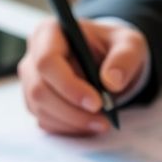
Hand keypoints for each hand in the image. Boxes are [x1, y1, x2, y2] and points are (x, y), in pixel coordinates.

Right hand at [18, 18, 148, 135]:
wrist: (108, 62)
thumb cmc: (113, 48)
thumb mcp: (130, 44)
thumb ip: (125, 58)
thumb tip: (112, 82)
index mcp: (50, 33)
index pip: (47, 61)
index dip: (69, 86)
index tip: (96, 103)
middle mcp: (33, 56)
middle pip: (40, 90)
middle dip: (72, 111)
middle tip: (103, 120)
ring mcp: (31, 81)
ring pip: (41, 109)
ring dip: (72, 122)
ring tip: (101, 123)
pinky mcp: (36, 102)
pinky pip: (45, 121)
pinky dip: (69, 128)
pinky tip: (89, 124)